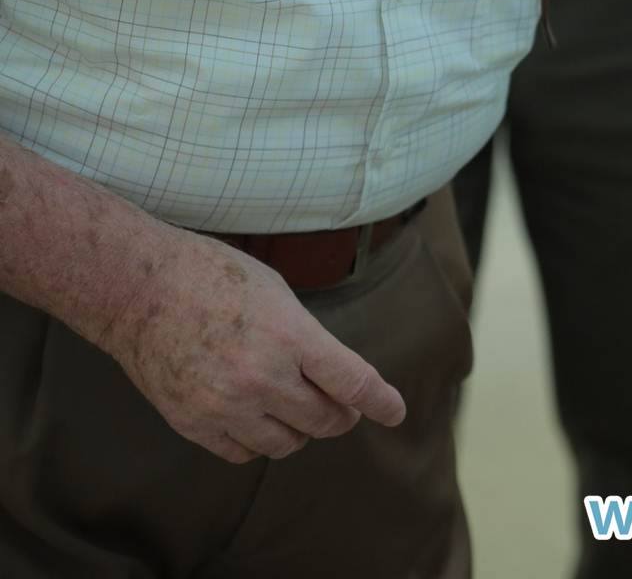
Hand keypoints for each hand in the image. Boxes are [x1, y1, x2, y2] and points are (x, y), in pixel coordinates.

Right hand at [95, 222, 406, 463]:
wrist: (138, 289)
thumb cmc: (212, 277)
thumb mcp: (278, 293)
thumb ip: (308, 338)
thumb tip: (335, 378)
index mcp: (290, 335)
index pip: (353, 382)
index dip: (380, 402)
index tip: (395, 413)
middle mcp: (261, 377)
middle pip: (324, 419)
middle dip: (340, 414)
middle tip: (339, 405)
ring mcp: (224, 405)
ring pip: (286, 443)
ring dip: (300, 430)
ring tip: (293, 407)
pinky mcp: (192, 423)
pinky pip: (243, 453)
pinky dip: (258, 441)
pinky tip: (256, 419)